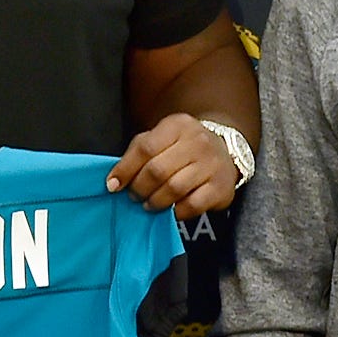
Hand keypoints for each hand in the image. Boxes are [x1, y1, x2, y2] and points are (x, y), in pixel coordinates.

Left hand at [108, 114, 245, 214]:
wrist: (224, 151)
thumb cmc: (181, 148)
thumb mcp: (160, 139)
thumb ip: (136, 155)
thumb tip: (113, 183)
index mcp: (178, 125)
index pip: (145, 148)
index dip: (125, 170)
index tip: (113, 186)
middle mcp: (198, 142)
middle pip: (158, 170)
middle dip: (140, 188)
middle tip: (135, 196)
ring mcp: (212, 164)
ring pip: (174, 188)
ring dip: (156, 201)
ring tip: (150, 204)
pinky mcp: (221, 187)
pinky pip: (192, 205)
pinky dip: (176, 211)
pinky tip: (172, 209)